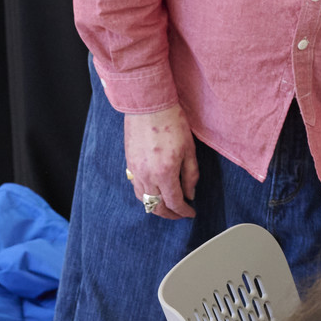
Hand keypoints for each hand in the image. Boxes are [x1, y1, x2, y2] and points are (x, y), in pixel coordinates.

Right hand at [124, 105, 198, 219]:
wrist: (149, 106)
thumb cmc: (173, 123)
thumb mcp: (189, 150)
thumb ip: (191, 175)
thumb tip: (190, 194)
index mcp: (165, 173)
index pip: (174, 202)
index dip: (184, 212)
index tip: (191, 213)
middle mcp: (147, 176)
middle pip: (156, 206)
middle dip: (170, 214)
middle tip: (180, 214)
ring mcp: (135, 171)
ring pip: (143, 199)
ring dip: (156, 207)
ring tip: (168, 206)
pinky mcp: (129, 164)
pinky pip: (136, 188)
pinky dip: (145, 196)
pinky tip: (154, 193)